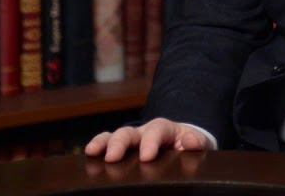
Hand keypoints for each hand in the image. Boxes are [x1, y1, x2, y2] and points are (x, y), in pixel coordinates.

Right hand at [83, 118, 210, 162]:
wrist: (181, 143)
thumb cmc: (187, 145)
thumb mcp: (196, 143)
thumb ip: (195, 142)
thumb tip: (190, 142)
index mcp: (164, 129)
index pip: (156, 131)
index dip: (150, 142)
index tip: (146, 156)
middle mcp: (143, 131)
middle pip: (129, 132)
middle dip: (120, 143)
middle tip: (112, 157)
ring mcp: (130, 139)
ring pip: (113, 136)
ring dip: (103, 142)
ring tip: (92, 151)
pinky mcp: (121, 148)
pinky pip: (106, 144)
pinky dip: (97, 146)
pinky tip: (88, 155)